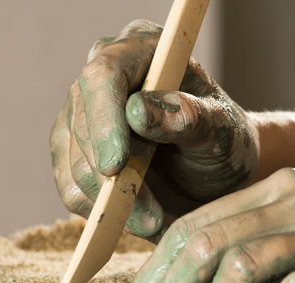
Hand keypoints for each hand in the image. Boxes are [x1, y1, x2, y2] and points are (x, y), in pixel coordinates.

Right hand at [50, 20, 257, 240]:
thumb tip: (138, 111)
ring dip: (109, 201)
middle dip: (112, 176)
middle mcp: (106, 76)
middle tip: (152, 215)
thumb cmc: (224, 144)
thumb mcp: (221, 132)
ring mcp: (84, 113)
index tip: (116, 166)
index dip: (105, 120)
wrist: (215, 175)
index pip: (105, 75)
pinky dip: (98, 211)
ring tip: (152, 220)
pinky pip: (70, 186)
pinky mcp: (75, 152)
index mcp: (143, 50)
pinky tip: (133, 218)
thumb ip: (189, 118)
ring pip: (72, 161)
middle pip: (82, 122)